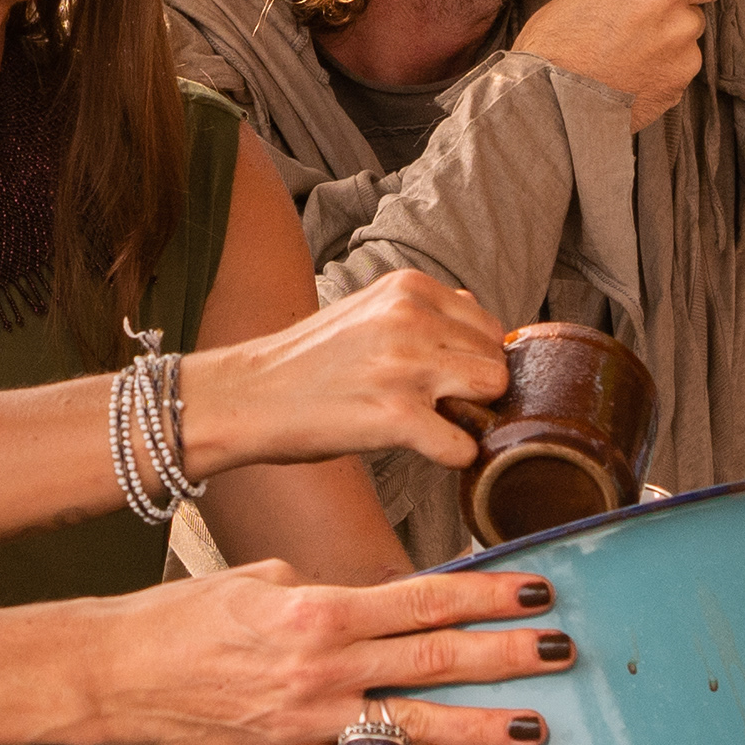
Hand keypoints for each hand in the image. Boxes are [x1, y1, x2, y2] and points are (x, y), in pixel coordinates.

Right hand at [86, 560, 566, 744]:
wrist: (118, 671)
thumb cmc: (185, 616)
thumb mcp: (261, 578)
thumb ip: (326, 590)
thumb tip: (377, 600)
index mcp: (321, 607)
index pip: (424, 598)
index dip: (486, 595)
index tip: (537, 592)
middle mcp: (326, 664)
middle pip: (435, 657)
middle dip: (506, 655)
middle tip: (563, 651)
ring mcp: (311, 719)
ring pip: (413, 725)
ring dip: (480, 729)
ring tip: (536, 728)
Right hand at [190, 268, 511, 472]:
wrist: (247, 395)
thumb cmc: (306, 362)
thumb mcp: (367, 310)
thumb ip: (422, 309)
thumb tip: (476, 307)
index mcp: (409, 287)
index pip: (490, 326)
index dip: (476, 361)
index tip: (447, 383)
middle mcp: (412, 318)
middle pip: (497, 360)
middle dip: (479, 391)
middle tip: (440, 409)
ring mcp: (405, 366)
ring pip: (492, 393)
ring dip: (472, 419)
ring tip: (433, 426)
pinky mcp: (395, 416)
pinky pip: (463, 446)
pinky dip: (452, 457)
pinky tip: (422, 450)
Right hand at [515, 0, 730, 134]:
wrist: (552, 99)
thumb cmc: (555, 39)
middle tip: (670, 2)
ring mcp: (683, 27)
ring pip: (696, 21)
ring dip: (677, 29)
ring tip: (636, 46)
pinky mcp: (687, 65)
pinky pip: (687, 56)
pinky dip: (670, 62)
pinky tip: (638, 70)